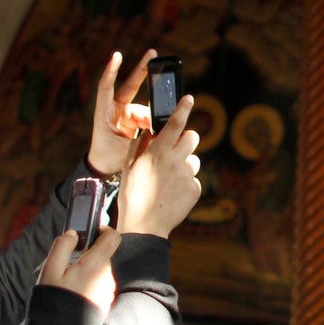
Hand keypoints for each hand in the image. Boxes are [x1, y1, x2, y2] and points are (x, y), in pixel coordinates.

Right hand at [38, 228, 120, 313]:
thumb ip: (62, 247)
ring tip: (65, 284)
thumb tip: (72, 233)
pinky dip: (87, 285)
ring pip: (99, 272)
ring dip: (86, 272)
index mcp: (96, 265)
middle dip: (86, 255)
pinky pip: (98, 286)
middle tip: (66, 265)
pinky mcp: (105, 304)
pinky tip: (72, 296)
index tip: (90, 232)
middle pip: (102, 256)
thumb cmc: (55, 301)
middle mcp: (108, 278)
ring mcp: (108, 292)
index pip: (113, 238)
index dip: (103, 230)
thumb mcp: (51, 270)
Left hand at [86, 50, 153, 177]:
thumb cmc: (108, 157)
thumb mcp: (124, 145)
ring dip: (154, 117)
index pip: (107, 86)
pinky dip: (155, 123)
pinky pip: (148, 117)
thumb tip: (157, 122)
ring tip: (156, 130)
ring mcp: (124, 113)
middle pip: (131, 85)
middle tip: (153, 53)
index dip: (112, 70)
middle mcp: (115, 108)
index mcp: (104, 112)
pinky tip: (161, 130)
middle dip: (143, 69)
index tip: (117, 54)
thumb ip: (140, 133)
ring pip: (145, 108)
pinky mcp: (133, 120)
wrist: (106, 168)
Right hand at [116, 94, 201, 237]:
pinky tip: (172, 193)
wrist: (144, 226)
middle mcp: (175, 161)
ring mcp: (187, 176)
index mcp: (157, 153)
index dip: (183, 108)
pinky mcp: (194, 189)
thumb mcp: (129, 167)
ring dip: (184, 164)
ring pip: (193, 159)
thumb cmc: (132, 195)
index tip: (189, 98)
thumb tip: (150, 130)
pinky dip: (185, 183)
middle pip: (192, 137)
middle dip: (186, 139)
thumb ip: (140, 145)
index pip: (174, 124)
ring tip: (168, 180)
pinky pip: (193, 179)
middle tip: (175, 149)